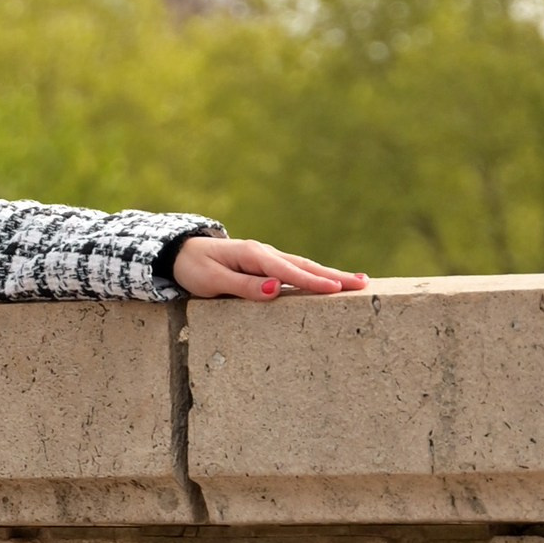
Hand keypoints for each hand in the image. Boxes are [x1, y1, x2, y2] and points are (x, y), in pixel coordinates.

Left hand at [172, 236, 367, 301]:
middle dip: (334, 276)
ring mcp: (267, 259)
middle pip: (304, 266)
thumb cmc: (195, 269)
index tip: (337, 289)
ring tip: (357, 282)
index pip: (288, 272)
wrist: (180, 253)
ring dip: (329, 275)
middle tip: (363, 284)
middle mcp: (264, 254)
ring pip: (303, 267)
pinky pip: (294, 272)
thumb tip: (275, 290)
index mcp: (253, 255)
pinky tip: (330, 283)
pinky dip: (315, 276)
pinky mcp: (265, 266)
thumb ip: (244, 286)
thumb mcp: (214, 281)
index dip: (313, 282)